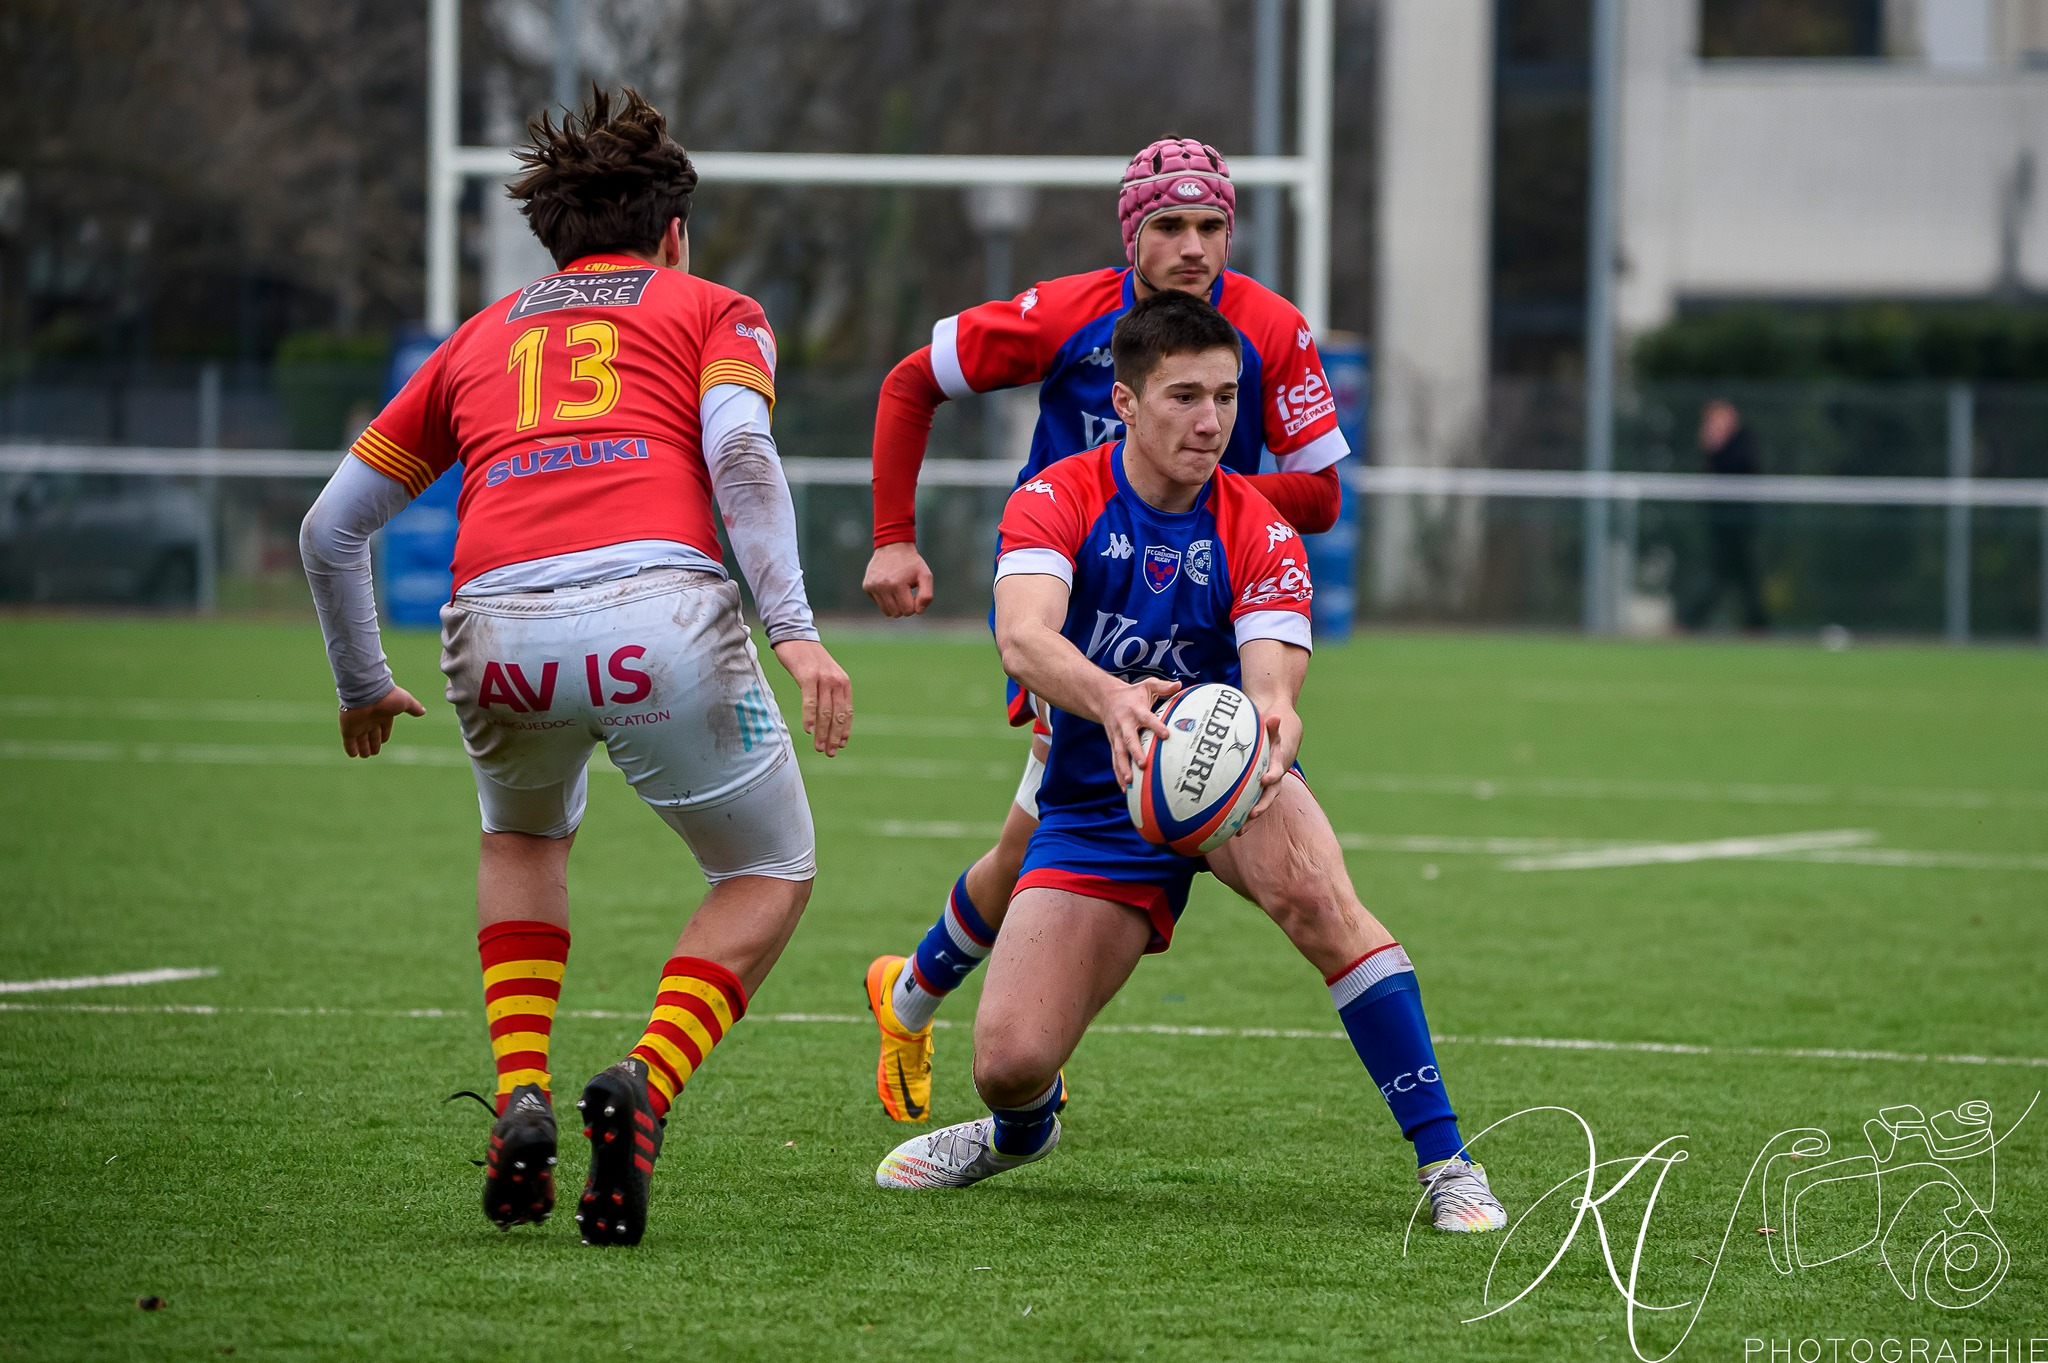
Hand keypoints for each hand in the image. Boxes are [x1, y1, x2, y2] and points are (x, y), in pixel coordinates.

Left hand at [338, 685, 425, 757]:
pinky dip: (351, 748)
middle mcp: (370, 719)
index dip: (384, 734)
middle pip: (372, 734)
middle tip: (374, 752)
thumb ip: (413, 707)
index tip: (383, 740)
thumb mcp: (405, 701)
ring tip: (365, 755)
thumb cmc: (387, 696)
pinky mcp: (348, 729)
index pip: (384, 727)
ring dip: (363, 747)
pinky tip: (353, 755)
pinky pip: (349, 742)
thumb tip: (423, 711)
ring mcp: (358, 724)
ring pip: (361, 739)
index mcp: (383, 714)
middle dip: (373, 743)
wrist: (367, 692)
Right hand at [771, 638, 851, 756]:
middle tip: (830, 753)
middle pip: (837, 716)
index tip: (841, 745)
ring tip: (819, 747)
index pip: (847, 712)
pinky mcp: (808, 676)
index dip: (844, 730)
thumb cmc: (808, 660)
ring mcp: (823, 679)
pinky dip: (809, 717)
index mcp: (843, 683)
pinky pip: (810, 701)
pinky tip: (808, 730)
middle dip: (834, 737)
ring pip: (825, 712)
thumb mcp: (825, 676)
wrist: (796, 637)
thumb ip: (829, 694)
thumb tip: (829, 718)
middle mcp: (836, 681)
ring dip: (822, 733)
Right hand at [862, 541, 933, 617]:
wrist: (893, 546)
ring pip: (886, 611)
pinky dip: (886, 598)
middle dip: (904, 606)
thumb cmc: (911, 563)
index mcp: (897, 584)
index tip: (915, 594)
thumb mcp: (925, 575)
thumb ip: (926, 596)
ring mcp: (872, 586)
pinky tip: (889, 586)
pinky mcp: (866, 586)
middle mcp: (882, 586)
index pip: (908, 611)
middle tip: (907, 592)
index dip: (914, 605)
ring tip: (898, 590)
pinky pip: (878, 603)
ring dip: (895, 605)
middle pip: (896, 614)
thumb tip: (919, 612)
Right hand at [1103, 677, 1182, 789]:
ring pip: (1119, 754)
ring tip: (1130, 782)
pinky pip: (1116, 761)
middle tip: (1143, 764)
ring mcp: (1117, 736)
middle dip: (1136, 752)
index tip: (1166, 734)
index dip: (1156, 726)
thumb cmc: (1132, 694)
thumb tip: (1179, 685)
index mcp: (1135, 710)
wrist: (1105, 699)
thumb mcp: (1146, 686)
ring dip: (1124, 768)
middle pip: (1129, 740)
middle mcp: (1124, 725)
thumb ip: (1162, 686)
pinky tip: (1125, 789)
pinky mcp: (1114, 745)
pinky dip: (1119, 775)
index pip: (1147, 718)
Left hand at [1245, 705, 1302, 821]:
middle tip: (1252, 815)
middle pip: (1268, 797)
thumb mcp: (1272, 728)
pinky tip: (1223, 829)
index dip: (1272, 776)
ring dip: (1249, 820)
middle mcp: (1273, 780)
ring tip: (1237, 832)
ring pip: (1258, 807)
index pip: (1277, 771)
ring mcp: (1264, 789)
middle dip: (1261, 807)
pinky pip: (1246, 807)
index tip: (1265, 780)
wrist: (1278, 742)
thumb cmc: (1270, 734)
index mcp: (1277, 765)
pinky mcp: (1254, 794)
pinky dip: (1238, 818)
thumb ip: (1272, 726)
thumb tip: (1275, 717)